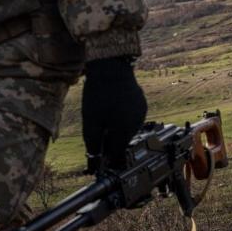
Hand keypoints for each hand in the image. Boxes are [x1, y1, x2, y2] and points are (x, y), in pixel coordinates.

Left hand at [82, 56, 146, 173]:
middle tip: (97, 135)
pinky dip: (122, 119)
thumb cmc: (98, 94)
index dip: (107, 159)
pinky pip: (131, 118)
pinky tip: (113, 109)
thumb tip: (95, 163)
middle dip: (110, 142)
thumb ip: (93, 144)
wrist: (111, 67)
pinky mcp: (141, 105)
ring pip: (127, 130)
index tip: (99, 162)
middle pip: (122, 142)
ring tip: (104, 118)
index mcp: (124, 131)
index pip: (117, 154)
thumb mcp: (90, 122)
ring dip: (116, 130)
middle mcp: (136, 124)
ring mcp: (141, 113)